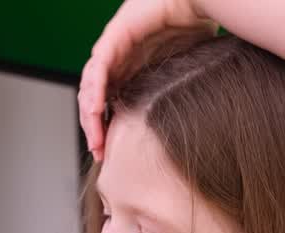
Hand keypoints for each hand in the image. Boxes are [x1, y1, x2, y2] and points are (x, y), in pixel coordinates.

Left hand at [78, 0, 216, 161]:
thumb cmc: (194, 27)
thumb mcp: (184, 71)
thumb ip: (178, 91)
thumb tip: (191, 121)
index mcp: (129, 69)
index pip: (107, 103)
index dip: (105, 128)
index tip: (109, 152)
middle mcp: (116, 60)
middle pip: (94, 100)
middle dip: (94, 128)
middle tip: (100, 153)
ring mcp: (112, 48)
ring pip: (90, 88)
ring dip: (90, 116)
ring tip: (96, 140)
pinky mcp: (114, 38)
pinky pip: (97, 70)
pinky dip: (94, 92)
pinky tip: (95, 112)